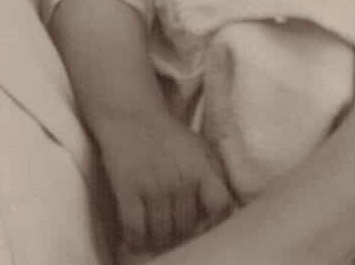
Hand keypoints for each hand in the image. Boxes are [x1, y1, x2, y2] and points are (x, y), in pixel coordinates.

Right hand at [94, 107, 236, 251]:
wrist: (131, 114)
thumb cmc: (169, 135)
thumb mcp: (201, 148)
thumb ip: (216, 176)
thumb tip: (226, 211)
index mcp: (201, 167)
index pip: (220, 205)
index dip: (215, 220)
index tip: (205, 224)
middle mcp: (180, 179)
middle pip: (187, 226)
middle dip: (182, 232)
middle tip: (175, 231)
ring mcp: (153, 186)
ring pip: (162, 232)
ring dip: (160, 239)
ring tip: (158, 235)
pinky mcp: (128, 190)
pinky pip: (135, 229)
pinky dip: (136, 239)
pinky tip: (137, 237)